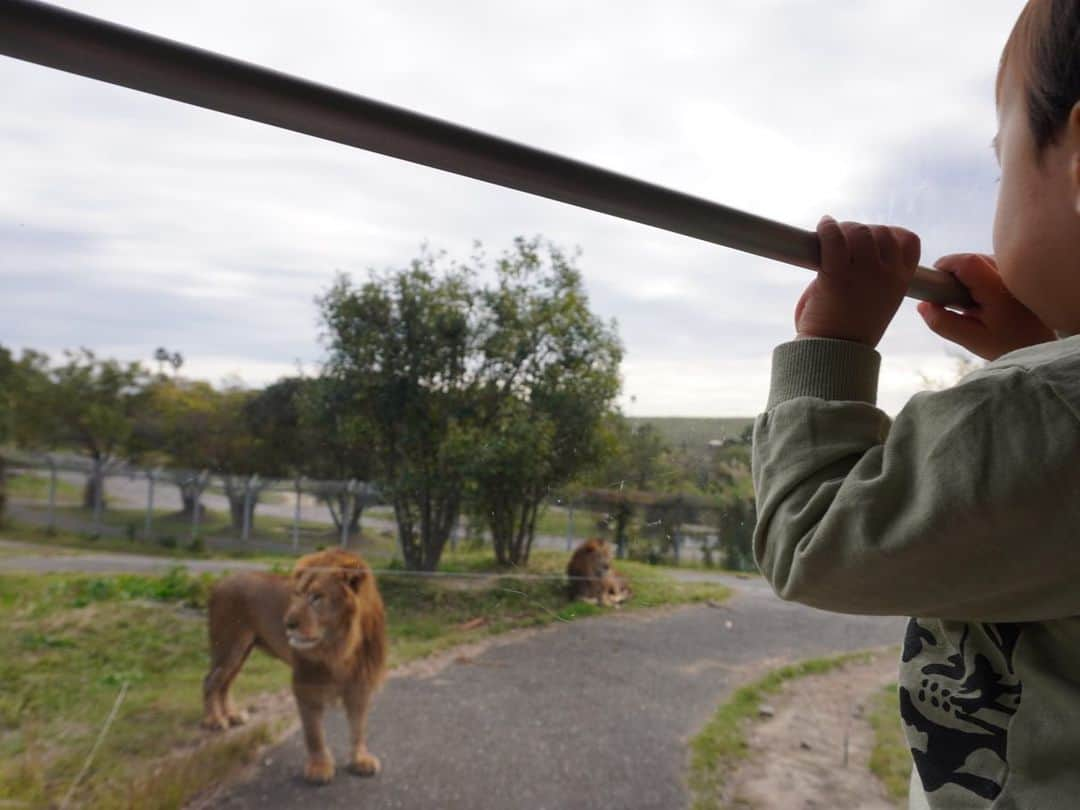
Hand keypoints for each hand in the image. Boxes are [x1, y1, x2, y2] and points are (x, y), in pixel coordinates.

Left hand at [794, 216, 920, 346]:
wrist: (833, 355)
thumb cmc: (848, 331)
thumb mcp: (875, 300)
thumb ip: (871, 273)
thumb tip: (847, 247)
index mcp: (901, 282)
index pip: (908, 241)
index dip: (889, 233)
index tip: (872, 241)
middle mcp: (887, 275)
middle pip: (880, 232)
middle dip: (861, 230)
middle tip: (843, 241)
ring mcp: (864, 274)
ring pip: (859, 232)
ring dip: (844, 229)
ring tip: (830, 237)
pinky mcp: (837, 276)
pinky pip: (833, 239)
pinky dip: (827, 228)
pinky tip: (823, 226)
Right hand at [916, 254, 1053, 360]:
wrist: (1042, 344)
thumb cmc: (1008, 344)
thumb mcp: (972, 340)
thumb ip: (944, 324)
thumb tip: (923, 305)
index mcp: (997, 289)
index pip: (967, 262)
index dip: (946, 265)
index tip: (935, 282)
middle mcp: (1010, 274)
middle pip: (973, 258)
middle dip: (955, 273)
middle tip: (952, 299)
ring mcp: (1018, 271)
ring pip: (983, 260)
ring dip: (969, 275)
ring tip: (971, 301)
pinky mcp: (1021, 272)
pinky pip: (993, 264)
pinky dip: (982, 275)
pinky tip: (986, 296)